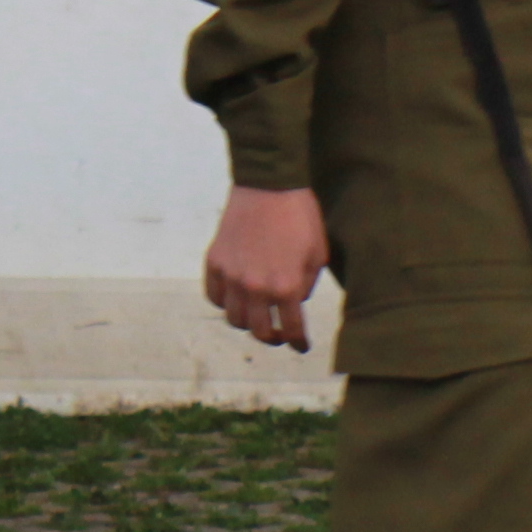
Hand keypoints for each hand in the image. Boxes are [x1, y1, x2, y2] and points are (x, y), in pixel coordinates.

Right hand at [202, 185, 328, 352]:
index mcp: (286, 287)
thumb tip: (293, 304)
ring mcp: (232, 275)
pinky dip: (225, 302)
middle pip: (259, 331)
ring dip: (248, 323)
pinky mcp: (215, 261)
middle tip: (278, 335)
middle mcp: (256, 287)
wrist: (269, 185)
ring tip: (257, 317)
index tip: (301, 345)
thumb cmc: (300, 218)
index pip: (291, 329)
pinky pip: (215, 296)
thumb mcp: (317, 256)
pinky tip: (236, 299)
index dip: (298, 342)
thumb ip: (305, 286)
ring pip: (234, 318)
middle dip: (272, 338)